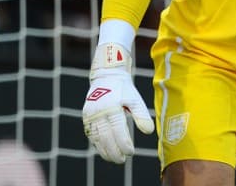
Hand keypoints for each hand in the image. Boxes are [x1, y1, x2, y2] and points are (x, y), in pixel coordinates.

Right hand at [82, 43, 154, 162]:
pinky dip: (97, 144)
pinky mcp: (86, 116)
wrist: (107, 75)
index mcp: (112, 107)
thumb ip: (142, 116)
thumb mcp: (135, 100)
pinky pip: (91, 134)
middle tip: (122, 160)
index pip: (118, 131)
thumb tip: (149, 131)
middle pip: (105, 138)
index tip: (131, 152)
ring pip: (96, 138)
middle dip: (114, 151)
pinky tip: (105, 150)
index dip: (124, 144)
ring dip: (104, 150)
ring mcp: (90, 114)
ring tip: (115, 158)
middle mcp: (99, 112)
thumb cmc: (124, 89)